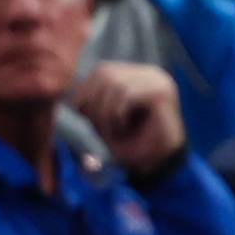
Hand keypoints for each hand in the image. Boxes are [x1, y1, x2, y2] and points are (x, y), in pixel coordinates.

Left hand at [75, 57, 187, 176]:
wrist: (162, 164)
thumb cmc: (134, 145)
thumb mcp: (106, 123)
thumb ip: (93, 106)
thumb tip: (72, 98)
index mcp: (137, 76)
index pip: (103, 70)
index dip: (86, 90)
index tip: (83, 115)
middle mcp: (149, 73)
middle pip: (106, 73)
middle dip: (93, 102)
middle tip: (97, 127)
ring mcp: (157, 81)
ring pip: (115, 84)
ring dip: (105, 112)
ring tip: (111, 132)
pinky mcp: (161, 93)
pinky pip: (126, 95)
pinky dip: (116, 114)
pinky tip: (122, 129)